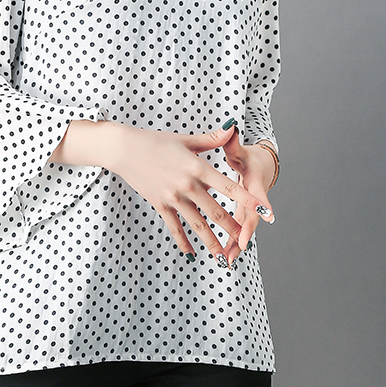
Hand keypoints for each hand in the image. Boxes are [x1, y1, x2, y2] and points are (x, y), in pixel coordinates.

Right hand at [109, 124, 266, 263]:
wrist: (123, 149)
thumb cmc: (155, 141)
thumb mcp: (185, 139)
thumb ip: (211, 139)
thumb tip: (232, 129)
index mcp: (197, 167)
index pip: (228, 186)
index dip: (247, 200)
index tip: (262, 212)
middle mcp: (187, 185)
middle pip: (215, 211)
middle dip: (232, 228)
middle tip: (246, 241)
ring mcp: (173, 197)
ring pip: (197, 224)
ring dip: (211, 241)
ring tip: (223, 257)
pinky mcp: (160, 204)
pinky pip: (174, 227)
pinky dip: (182, 240)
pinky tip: (190, 252)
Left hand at [221, 130, 275, 264]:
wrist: (261, 166)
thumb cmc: (250, 158)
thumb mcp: (242, 151)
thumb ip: (233, 143)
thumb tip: (231, 127)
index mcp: (254, 181)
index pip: (258, 194)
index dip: (262, 205)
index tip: (267, 217)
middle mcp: (254, 198)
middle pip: (251, 218)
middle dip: (245, 233)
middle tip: (240, 247)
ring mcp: (249, 209)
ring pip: (243, 228)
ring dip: (235, 244)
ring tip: (226, 260)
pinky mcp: (242, 215)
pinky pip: (236, 230)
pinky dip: (230, 242)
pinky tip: (222, 255)